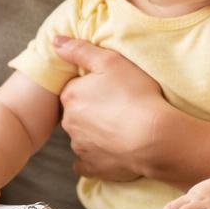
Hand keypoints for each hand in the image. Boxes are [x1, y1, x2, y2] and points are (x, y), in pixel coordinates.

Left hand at [53, 35, 164, 181]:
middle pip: (77, 113)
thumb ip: (80, 50)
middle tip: (119, 108)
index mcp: (71, 96)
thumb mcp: (111, 62)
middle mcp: (69, 122)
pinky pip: (87, 163)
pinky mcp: (92, 167)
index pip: (75, 89)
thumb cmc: (135, 95)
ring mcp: (79, 147)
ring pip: (82, 137)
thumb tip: (55, 41)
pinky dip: (96, 158)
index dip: (93, 88)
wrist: (154, 138)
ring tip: (121, 130)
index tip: (111, 89)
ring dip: (95, 134)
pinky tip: (111, 152)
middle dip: (92, 111)